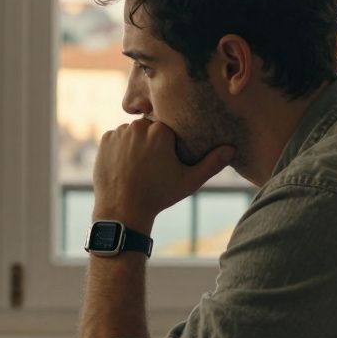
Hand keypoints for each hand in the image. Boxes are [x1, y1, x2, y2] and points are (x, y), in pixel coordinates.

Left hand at [93, 119, 234, 230]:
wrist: (122, 210)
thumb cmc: (158, 196)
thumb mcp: (189, 181)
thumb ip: (212, 164)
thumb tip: (231, 148)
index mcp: (161, 131)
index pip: (169, 128)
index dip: (169, 144)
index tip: (167, 160)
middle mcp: (139, 127)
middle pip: (150, 127)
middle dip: (152, 142)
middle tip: (153, 165)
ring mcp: (120, 133)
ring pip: (133, 132)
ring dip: (136, 143)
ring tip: (138, 166)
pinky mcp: (105, 140)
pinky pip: (117, 138)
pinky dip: (121, 148)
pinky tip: (125, 165)